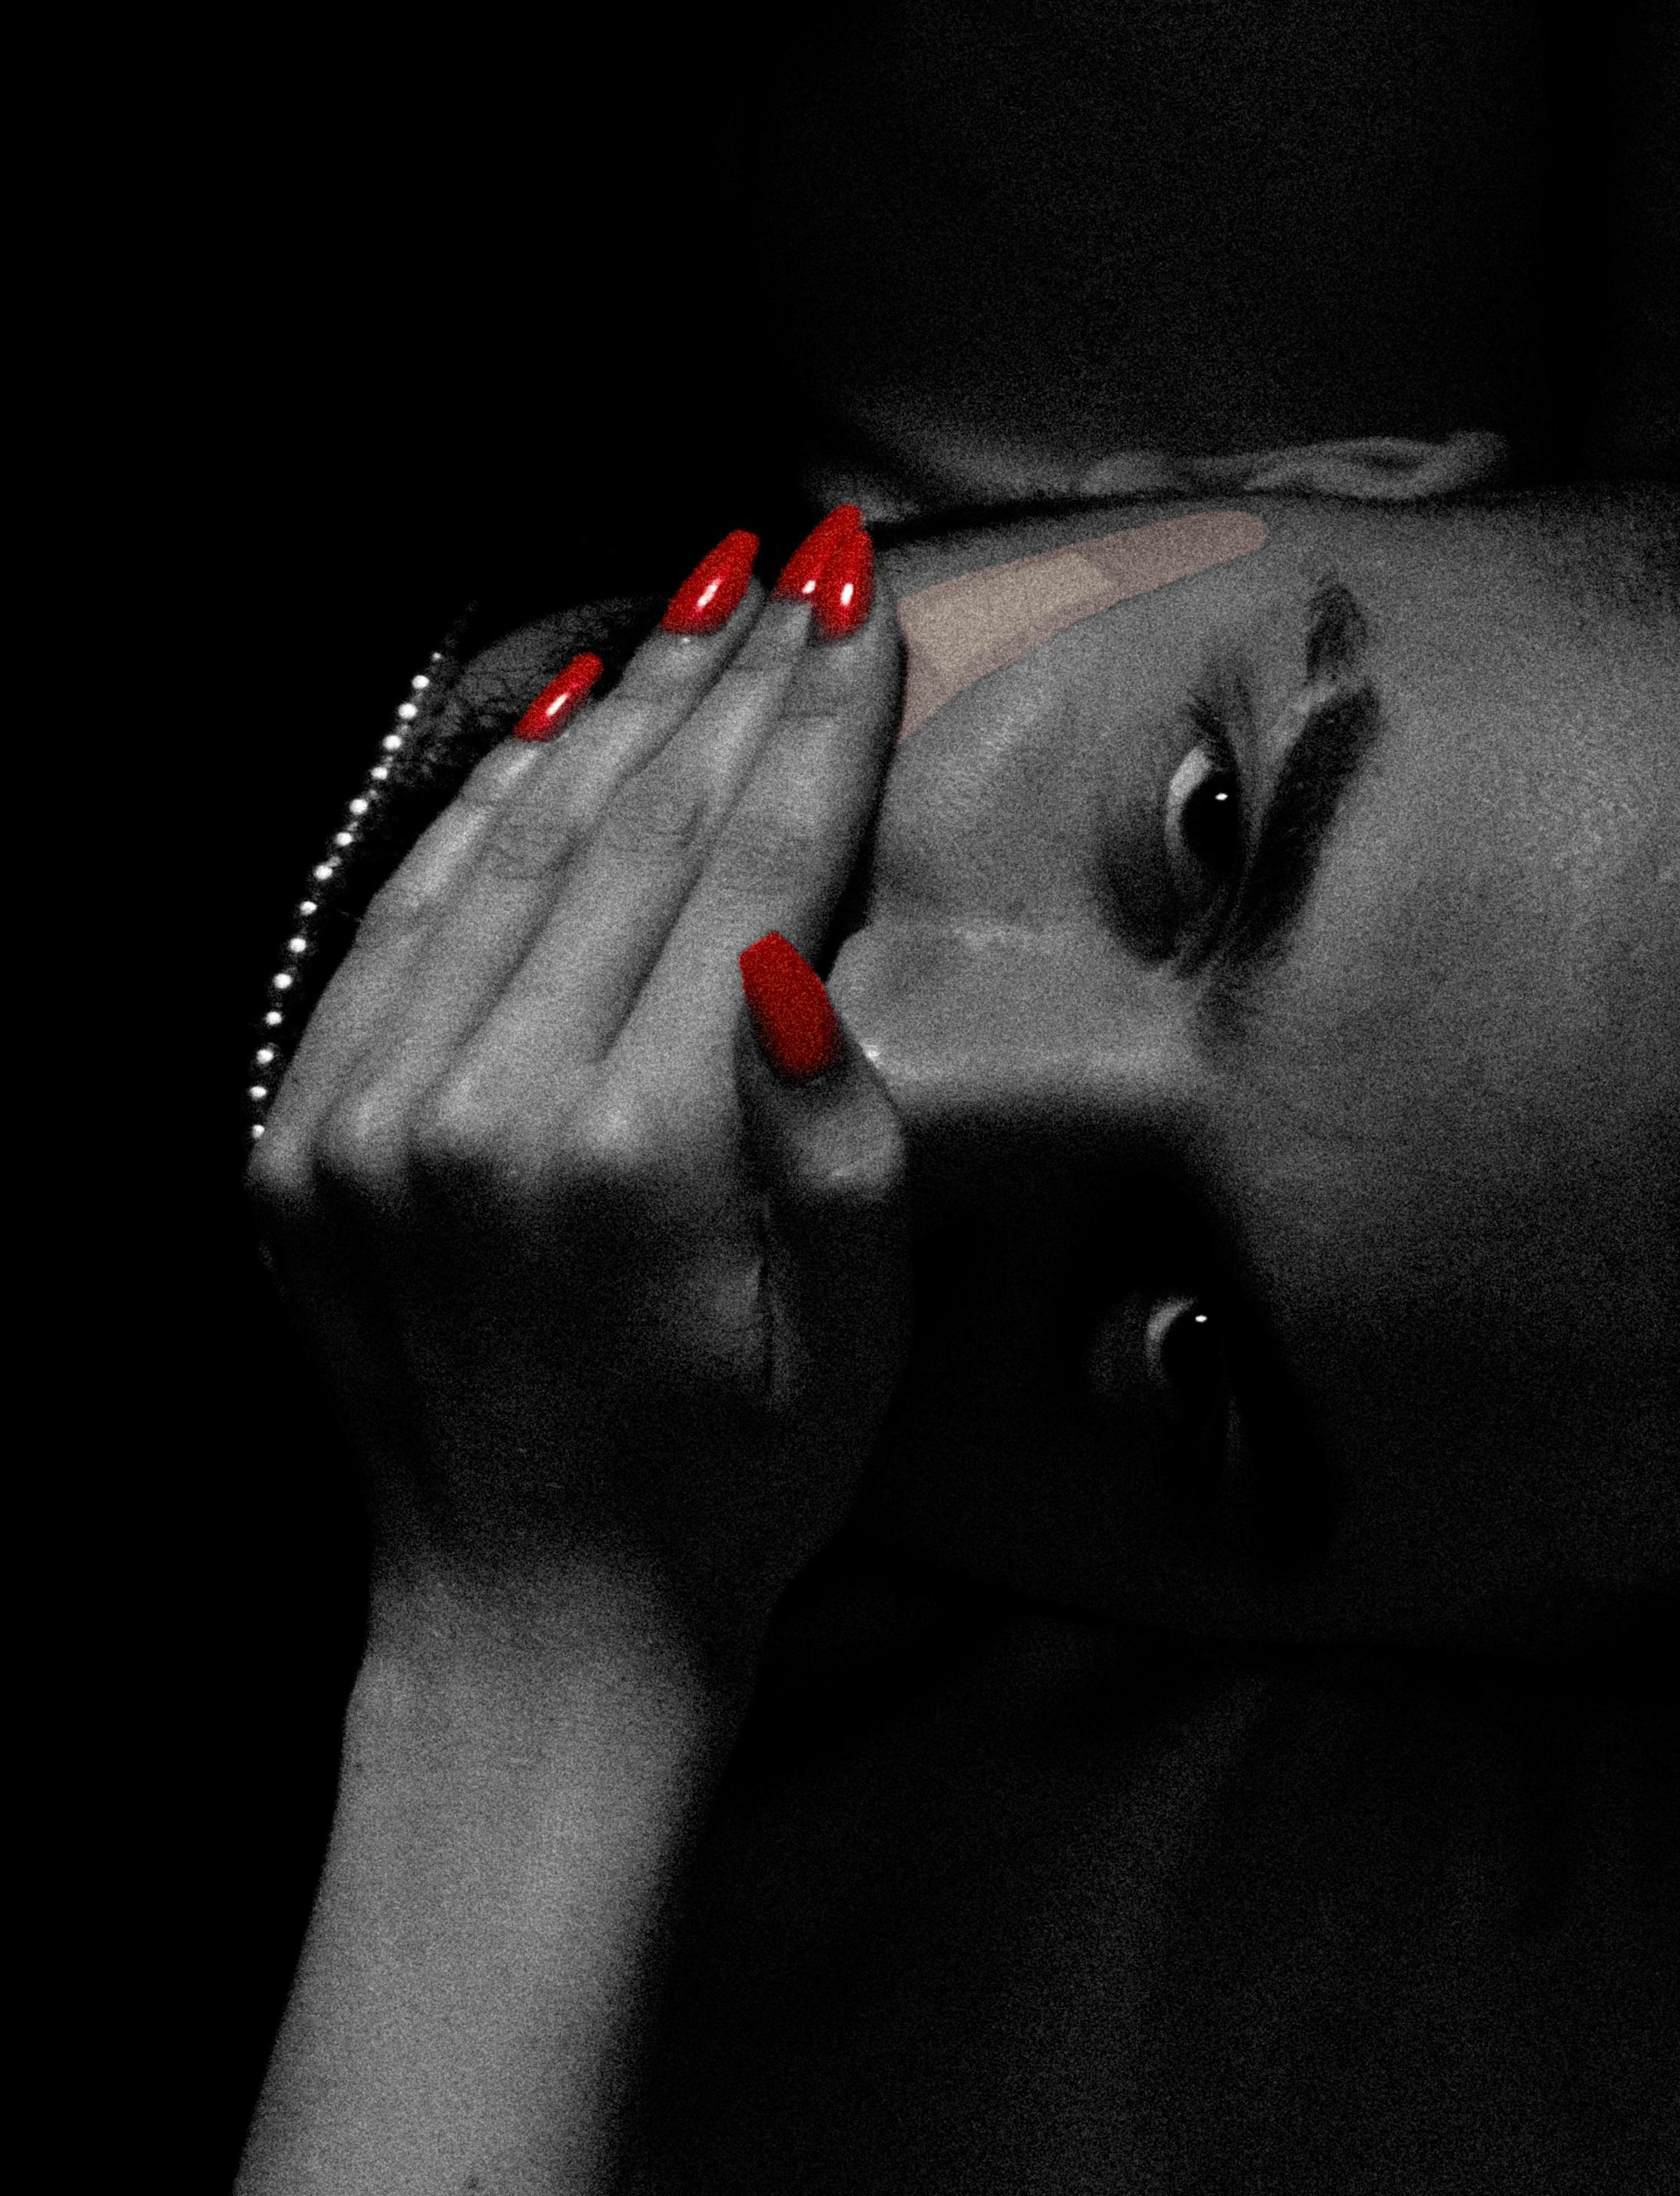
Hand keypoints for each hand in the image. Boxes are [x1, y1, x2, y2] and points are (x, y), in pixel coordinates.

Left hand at [247, 514, 906, 1697]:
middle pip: (631, 830)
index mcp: (632, 1152)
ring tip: (699, 605)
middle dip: (733, 680)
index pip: (745, 873)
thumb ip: (831, 1133)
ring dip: (618, 714)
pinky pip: (397, 924)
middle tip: (804, 564)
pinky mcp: (295, 1140)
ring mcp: (360, 1117)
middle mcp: (476, 1109)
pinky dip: (482, 813)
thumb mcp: (849, 1336)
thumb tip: (785, 948)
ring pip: (509, 848)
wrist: (526, 1631)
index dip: (818, 728)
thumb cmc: (729, 1487)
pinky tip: (555, 736)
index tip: (868, 611)